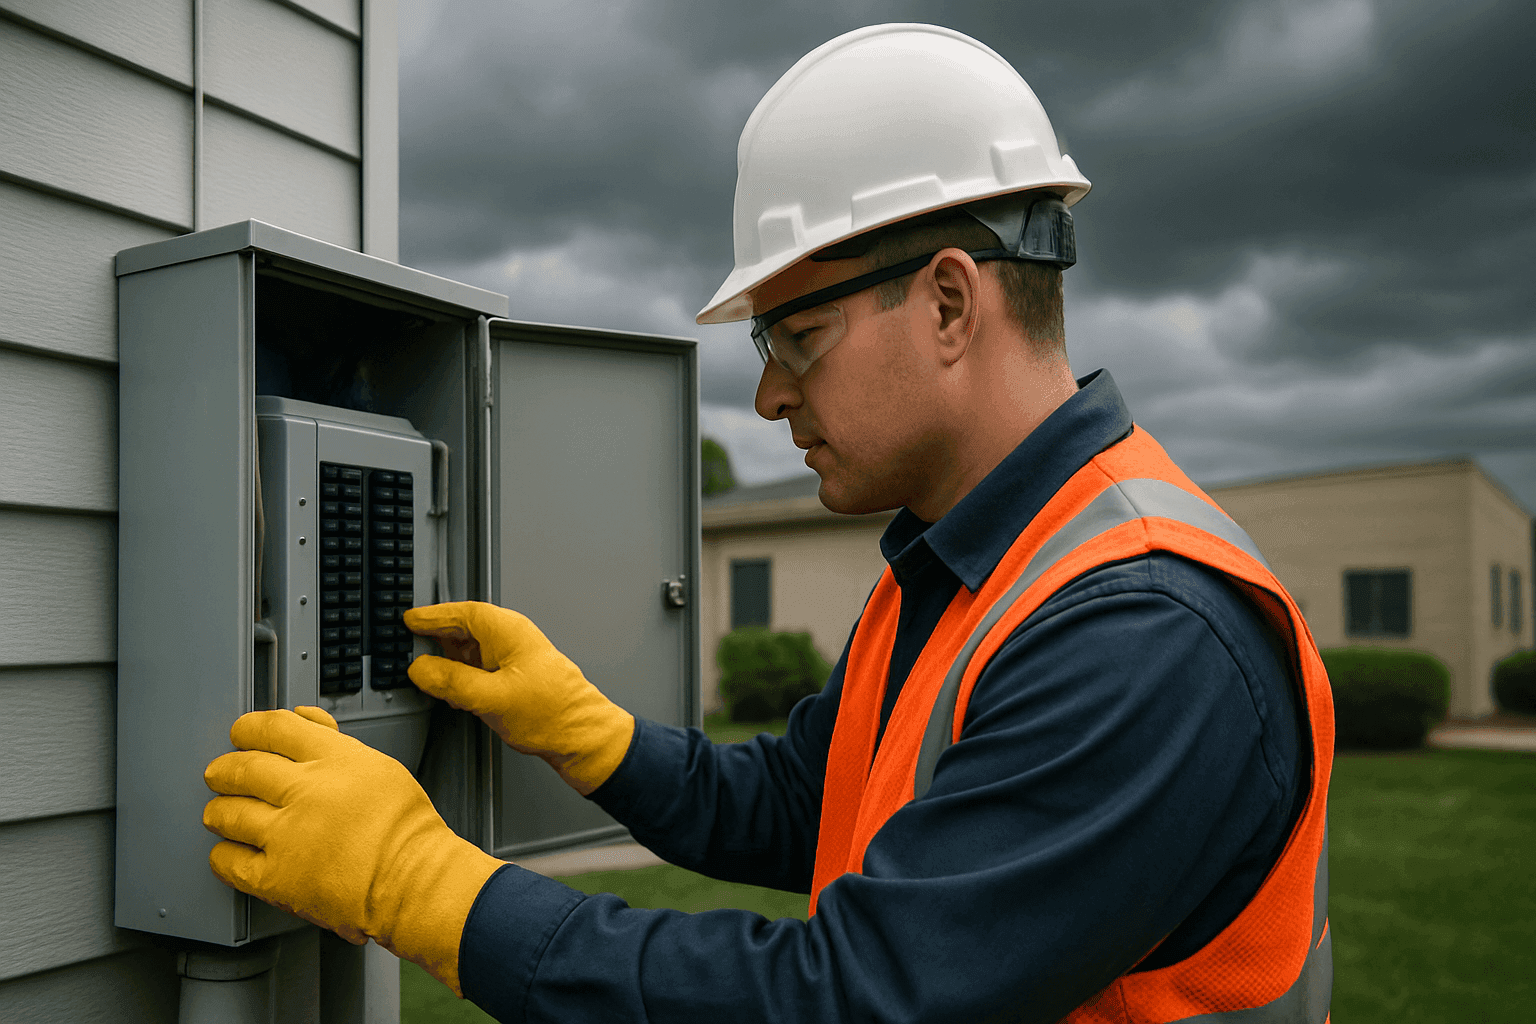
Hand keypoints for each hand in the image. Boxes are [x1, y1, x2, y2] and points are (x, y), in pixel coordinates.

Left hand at [202, 706, 503, 995]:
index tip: (242, 734)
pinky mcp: (276, 878)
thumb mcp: (380, 766)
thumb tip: (304, 722)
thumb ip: (335, 742)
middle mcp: (306, 792)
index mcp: (334, 760)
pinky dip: (223, 854)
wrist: (413, 884)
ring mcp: (287, 835)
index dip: (248, 728)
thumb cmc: (405, 831)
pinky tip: (231, 851)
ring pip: (227, 813)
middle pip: (242, 768)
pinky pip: (228, 861)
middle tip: (221, 774)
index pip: (274, 728)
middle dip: (224, 770)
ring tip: (223, 813)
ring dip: (220, 810)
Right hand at [404, 601, 634, 794]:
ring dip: (450, 662)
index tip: (409, 620)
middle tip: (410, 648)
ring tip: (430, 679)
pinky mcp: (516, 677)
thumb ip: (451, 681)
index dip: (433, 616)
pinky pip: (481, 668)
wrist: (583, 738)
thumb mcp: (490, 698)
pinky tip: (456, 695)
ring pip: (472, 650)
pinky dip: (464, 677)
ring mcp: (515, 658)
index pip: (463, 612)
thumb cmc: (553, 714)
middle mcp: (513, 639)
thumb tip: (420, 669)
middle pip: (465, 628)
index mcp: (508, 631)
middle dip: (437, 638)